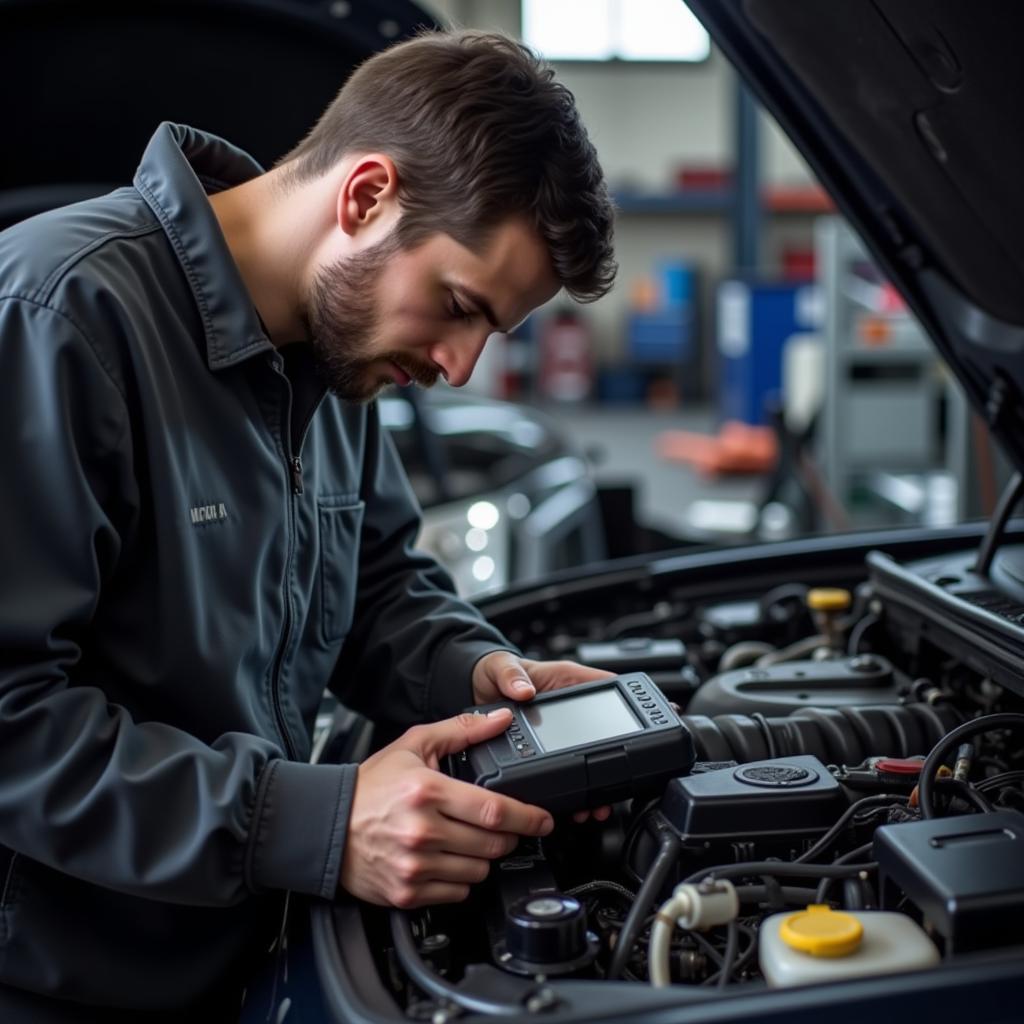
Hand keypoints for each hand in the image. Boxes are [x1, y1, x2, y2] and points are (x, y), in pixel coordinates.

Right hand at [339, 708, 553, 908]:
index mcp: (427, 791)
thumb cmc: (369, 786)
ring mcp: (415, 866)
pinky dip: (462, 879)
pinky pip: (457, 893)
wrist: (325, 825)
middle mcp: (422, 831)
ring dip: (484, 857)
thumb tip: (500, 720)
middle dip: (508, 836)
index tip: (543, 819)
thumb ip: (461, 730)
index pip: (494, 810)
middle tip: (504, 827)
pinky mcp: (408, 892)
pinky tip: (448, 859)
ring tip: (469, 840)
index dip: (528, 817)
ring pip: (479, 871)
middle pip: (492, 843)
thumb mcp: (413, 745)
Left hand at [472, 652, 615, 822]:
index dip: (623, 704)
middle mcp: (568, 706)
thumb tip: (524, 689)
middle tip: (611, 784)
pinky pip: (566, 769)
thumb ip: (512, 675)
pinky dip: (573, 789)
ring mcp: (560, 730)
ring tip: (594, 804)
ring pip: (588, 757)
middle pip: (603, 732)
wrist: (475, 688)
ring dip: (595, 783)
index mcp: (566, 680)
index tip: (632, 727)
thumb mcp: (502, 667)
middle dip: (611, 761)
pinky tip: (573, 805)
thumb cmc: (495, 671)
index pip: (605, 686)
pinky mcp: (545, 748)